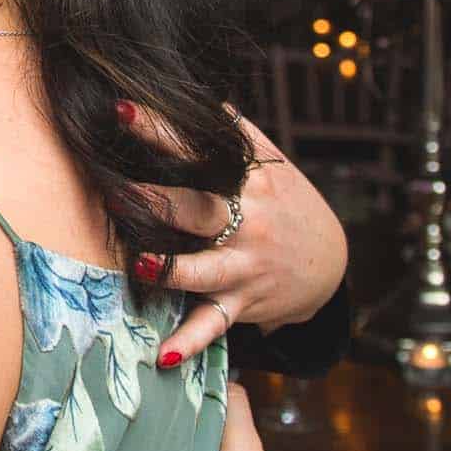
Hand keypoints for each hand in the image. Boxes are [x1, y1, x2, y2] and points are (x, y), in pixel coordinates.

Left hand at [125, 105, 347, 365]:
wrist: (333, 264)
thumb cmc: (286, 203)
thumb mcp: (271, 164)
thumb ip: (234, 131)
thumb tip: (197, 93)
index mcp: (251, 181)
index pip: (201, 150)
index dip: (160, 129)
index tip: (120, 111)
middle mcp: (250, 223)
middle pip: (199, 208)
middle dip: (160, 201)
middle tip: (116, 191)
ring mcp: (247, 266)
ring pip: (205, 270)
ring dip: (173, 271)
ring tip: (141, 265)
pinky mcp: (244, 302)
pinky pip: (214, 324)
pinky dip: (190, 342)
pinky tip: (162, 356)